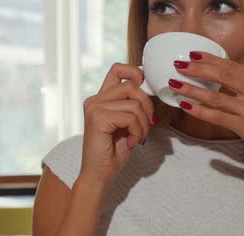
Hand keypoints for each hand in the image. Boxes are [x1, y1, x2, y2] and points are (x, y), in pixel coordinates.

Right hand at [80, 63, 155, 184]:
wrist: (99, 175)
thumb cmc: (113, 152)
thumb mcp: (126, 123)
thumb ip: (132, 105)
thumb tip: (148, 90)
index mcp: (101, 98)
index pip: (117, 69)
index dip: (134, 71)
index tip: (144, 85)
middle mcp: (94, 100)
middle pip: (131, 86)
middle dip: (147, 105)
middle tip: (148, 125)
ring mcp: (94, 107)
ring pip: (134, 104)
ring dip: (144, 124)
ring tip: (138, 137)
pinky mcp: (98, 118)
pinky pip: (130, 117)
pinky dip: (137, 131)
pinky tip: (131, 142)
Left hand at [169, 51, 243, 173]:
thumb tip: (225, 81)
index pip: (233, 66)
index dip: (211, 59)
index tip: (193, 54)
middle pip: (223, 75)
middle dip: (197, 69)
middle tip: (178, 64)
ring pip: (215, 96)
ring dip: (192, 89)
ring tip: (174, 84)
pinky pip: (218, 117)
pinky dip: (199, 111)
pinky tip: (185, 106)